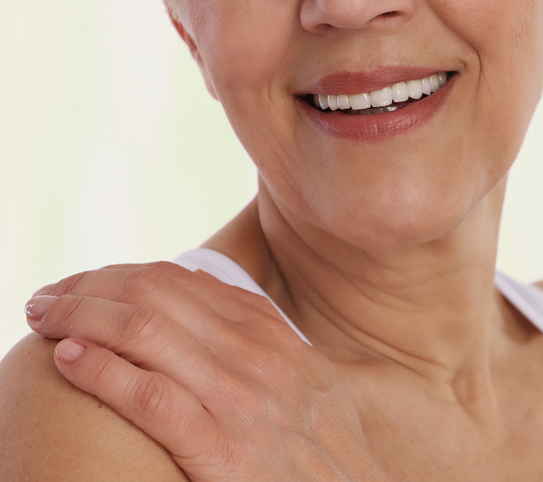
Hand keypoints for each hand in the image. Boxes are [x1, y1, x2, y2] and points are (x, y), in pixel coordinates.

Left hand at [25, 262, 389, 481]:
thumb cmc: (320, 440)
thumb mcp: (303, 370)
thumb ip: (260, 330)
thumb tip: (207, 293)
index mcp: (266, 331)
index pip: (180, 281)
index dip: (122, 275)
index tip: (86, 281)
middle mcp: (250, 352)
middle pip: (155, 297)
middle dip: (92, 288)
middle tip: (47, 296)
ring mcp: (236, 397)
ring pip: (145, 333)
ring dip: (83, 318)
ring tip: (43, 317)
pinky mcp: (219, 447)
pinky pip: (150, 398)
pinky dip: (103, 372)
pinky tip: (69, 359)